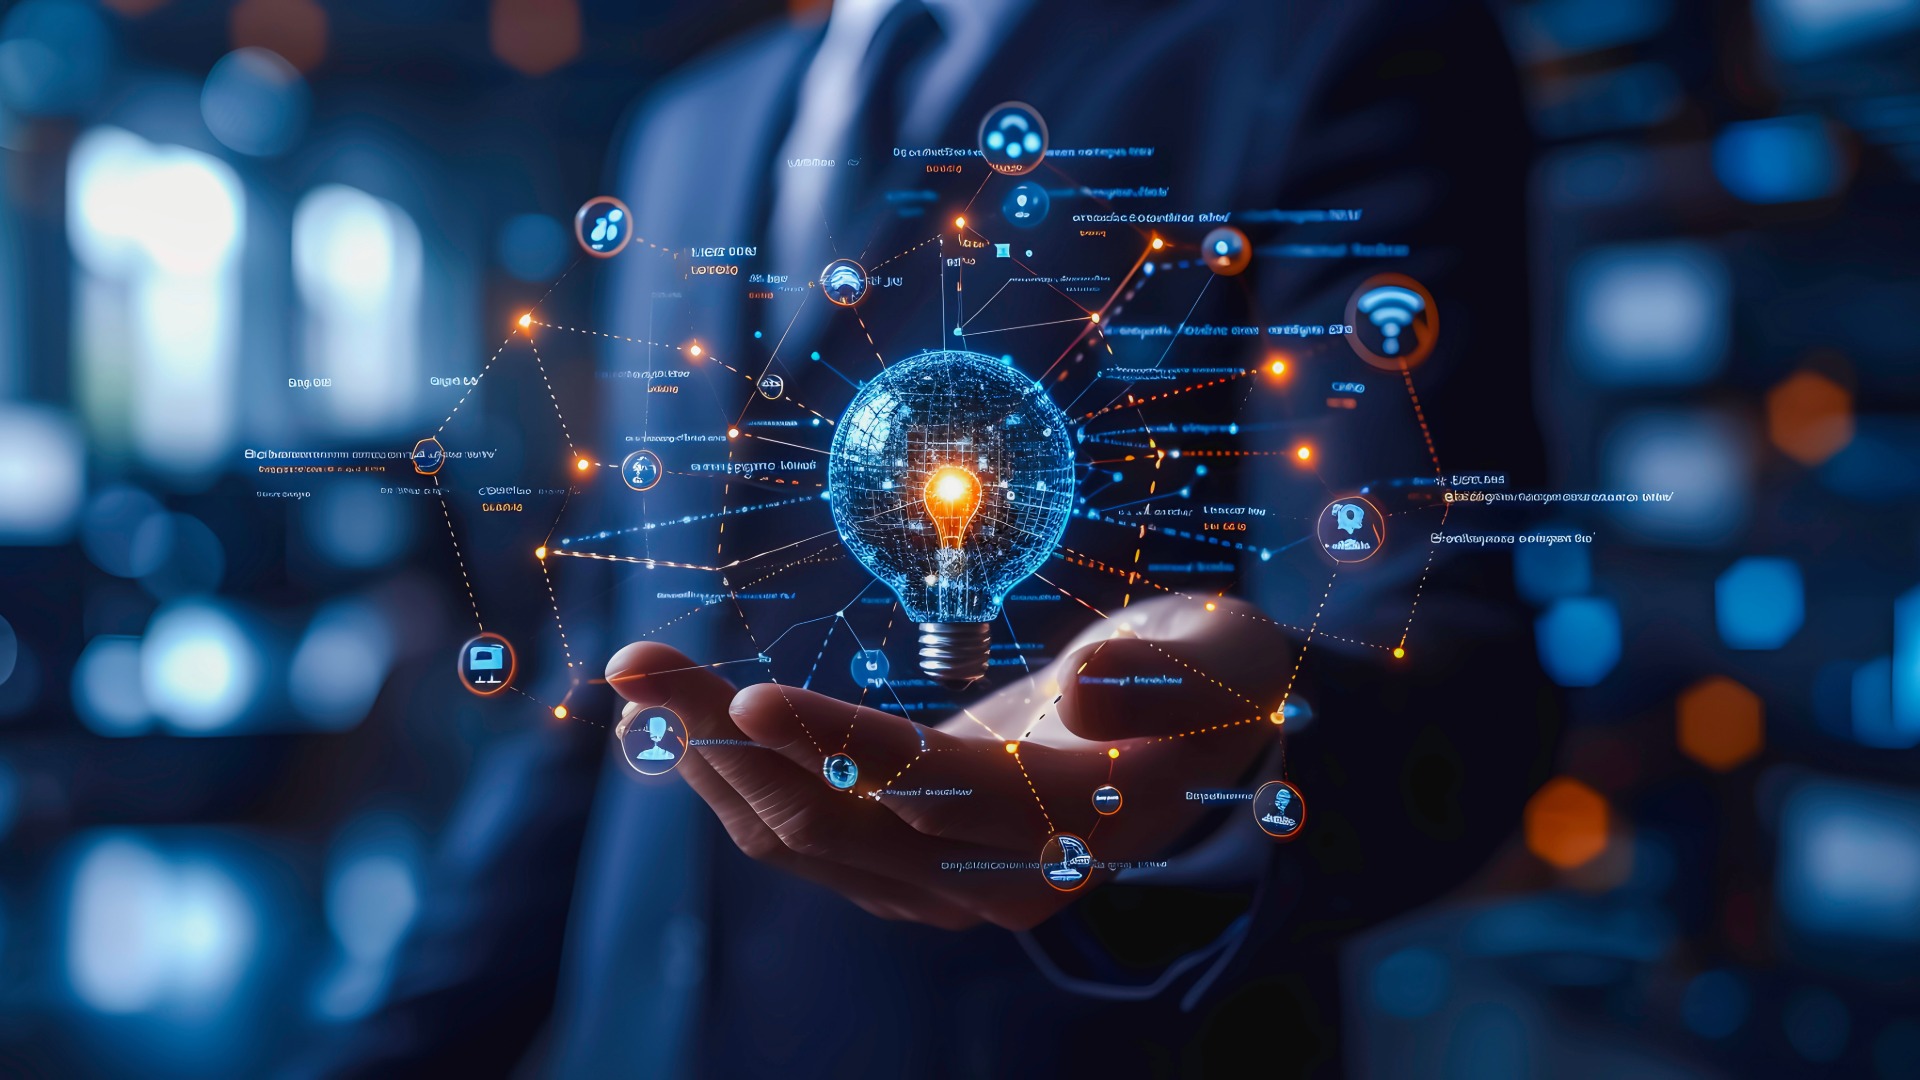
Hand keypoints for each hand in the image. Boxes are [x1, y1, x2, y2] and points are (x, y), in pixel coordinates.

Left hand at [605, 594, 1292, 930]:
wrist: (1196, 737)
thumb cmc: (1209, 680)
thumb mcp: (1218, 659)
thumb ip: (1166, 678)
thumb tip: (1083, 688)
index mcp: (1072, 826)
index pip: (938, 793)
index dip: (842, 750)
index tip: (750, 696)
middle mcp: (994, 878)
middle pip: (834, 823)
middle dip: (726, 744)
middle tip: (637, 663)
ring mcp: (941, 881)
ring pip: (797, 833)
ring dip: (708, 758)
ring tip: (637, 679)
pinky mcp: (905, 861)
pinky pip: (799, 833)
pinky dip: (732, 779)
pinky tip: (682, 724)